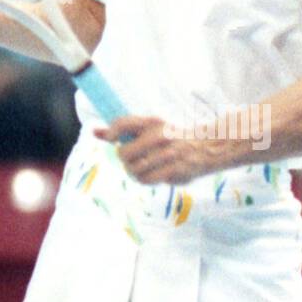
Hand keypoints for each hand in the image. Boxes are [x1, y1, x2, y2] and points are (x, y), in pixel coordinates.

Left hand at [94, 115, 216, 184]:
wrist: (207, 147)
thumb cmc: (172, 136)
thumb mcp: (150, 127)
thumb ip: (123, 130)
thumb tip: (94, 132)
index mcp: (153, 122)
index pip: (123, 124)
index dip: (110, 133)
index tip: (110, 139)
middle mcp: (159, 135)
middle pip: (123, 154)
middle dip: (124, 159)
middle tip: (132, 159)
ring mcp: (167, 154)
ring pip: (133, 170)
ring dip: (134, 172)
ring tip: (144, 167)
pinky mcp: (173, 170)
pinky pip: (146, 180)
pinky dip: (145, 179)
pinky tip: (153, 174)